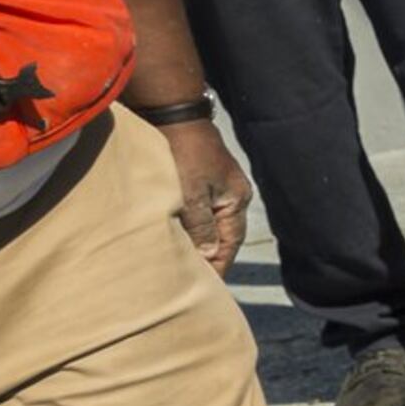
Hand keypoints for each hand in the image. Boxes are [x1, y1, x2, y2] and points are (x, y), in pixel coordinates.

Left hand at [163, 120, 250, 273]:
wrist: (171, 115)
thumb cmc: (183, 153)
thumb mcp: (192, 194)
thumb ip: (201, 226)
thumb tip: (209, 255)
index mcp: (235, 199)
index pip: (229, 243)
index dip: (219, 267)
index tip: (207, 290)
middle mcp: (228, 194)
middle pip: (219, 235)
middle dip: (208, 259)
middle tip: (192, 284)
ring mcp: (211, 186)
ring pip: (204, 224)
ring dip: (192, 242)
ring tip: (177, 265)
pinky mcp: (193, 179)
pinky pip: (191, 212)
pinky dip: (183, 227)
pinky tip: (170, 236)